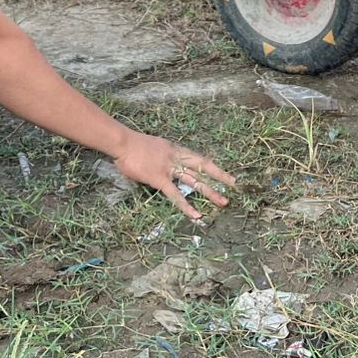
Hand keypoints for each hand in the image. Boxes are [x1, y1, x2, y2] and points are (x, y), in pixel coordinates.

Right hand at [110, 131, 234, 220]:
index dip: (213, 167)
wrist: (123, 142)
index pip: (199, 159)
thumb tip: (164, 166)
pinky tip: (196, 215)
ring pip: (194, 181)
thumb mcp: (154, 148)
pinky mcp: (159, 180)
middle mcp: (176, 158)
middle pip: (202, 168)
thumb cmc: (133, 145)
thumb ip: (162, 158)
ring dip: (210, 192)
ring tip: (223, 203)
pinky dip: (186, 206)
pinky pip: (175, 195)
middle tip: (234, 187)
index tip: (225, 174)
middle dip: (219, 177)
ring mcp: (169, 169)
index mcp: (175, 149)